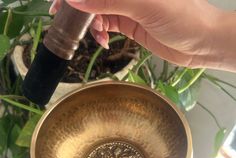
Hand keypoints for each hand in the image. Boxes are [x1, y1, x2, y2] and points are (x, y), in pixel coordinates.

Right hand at [49, 0, 228, 68]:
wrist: (200, 43)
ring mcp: (127, 7)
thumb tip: (76, 0)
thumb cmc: (182, 18)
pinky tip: (102, 42)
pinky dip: (99, 33)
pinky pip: (106, 25)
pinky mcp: (129, 23)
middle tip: (64, 21)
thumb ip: (109, 1)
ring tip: (95, 37)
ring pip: (97, 11)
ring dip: (90, 24)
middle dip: (78, 8)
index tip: (59, 4)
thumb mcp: (144, 6)